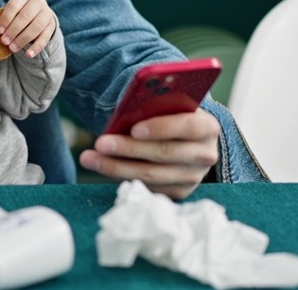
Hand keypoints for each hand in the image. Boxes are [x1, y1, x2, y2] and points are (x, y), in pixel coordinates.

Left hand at [0, 0, 56, 57]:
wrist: (39, 14)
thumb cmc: (19, 13)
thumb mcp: (13, 11)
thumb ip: (5, 19)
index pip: (14, 5)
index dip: (6, 18)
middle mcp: (38, 2)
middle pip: (25, 16)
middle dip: (13, 30)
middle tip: (4, 41)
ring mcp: (46, 14)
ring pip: (36, 27)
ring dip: (23, 39)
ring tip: (12, 48)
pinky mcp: (51, 26)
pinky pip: (45, 38)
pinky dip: (36, 47)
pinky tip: (29, 55)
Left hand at [78, 109, 220, 199]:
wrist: (187, 140)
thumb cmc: (173, 115)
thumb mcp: (170, 105)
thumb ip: (155, 106)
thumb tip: (126, 113)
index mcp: (207, 127)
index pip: (188, 127)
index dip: (161, 127)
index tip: (134, 128)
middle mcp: (205, 155)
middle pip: (164, 154)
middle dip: (129, 149)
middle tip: (101, 143)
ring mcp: (193, 177)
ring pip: (151, 175)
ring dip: (116, 166)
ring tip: (90, 157)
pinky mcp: (179, 192)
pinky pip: (147, 186)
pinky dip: (122, 176)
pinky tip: (103, 166)